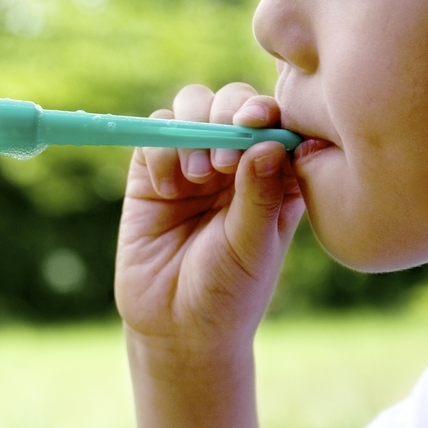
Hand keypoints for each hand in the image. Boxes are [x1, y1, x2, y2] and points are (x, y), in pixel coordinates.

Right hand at [115, 83, 303, 361]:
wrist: (175, 326)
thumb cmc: (228, 292)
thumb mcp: (253, 246)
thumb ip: (260, 194)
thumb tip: (268, 142)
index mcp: (274, 175)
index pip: (276, 120)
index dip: (267, 111)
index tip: (256, 124)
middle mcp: (235, 161)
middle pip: (232, 102)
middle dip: (227, 117)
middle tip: (223, 164)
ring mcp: (192, 162)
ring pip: (192, 106)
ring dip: (194, 128)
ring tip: (196, 176)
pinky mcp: (151, 172)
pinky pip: (156, 133)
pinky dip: (161, 149)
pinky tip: (167, 188)